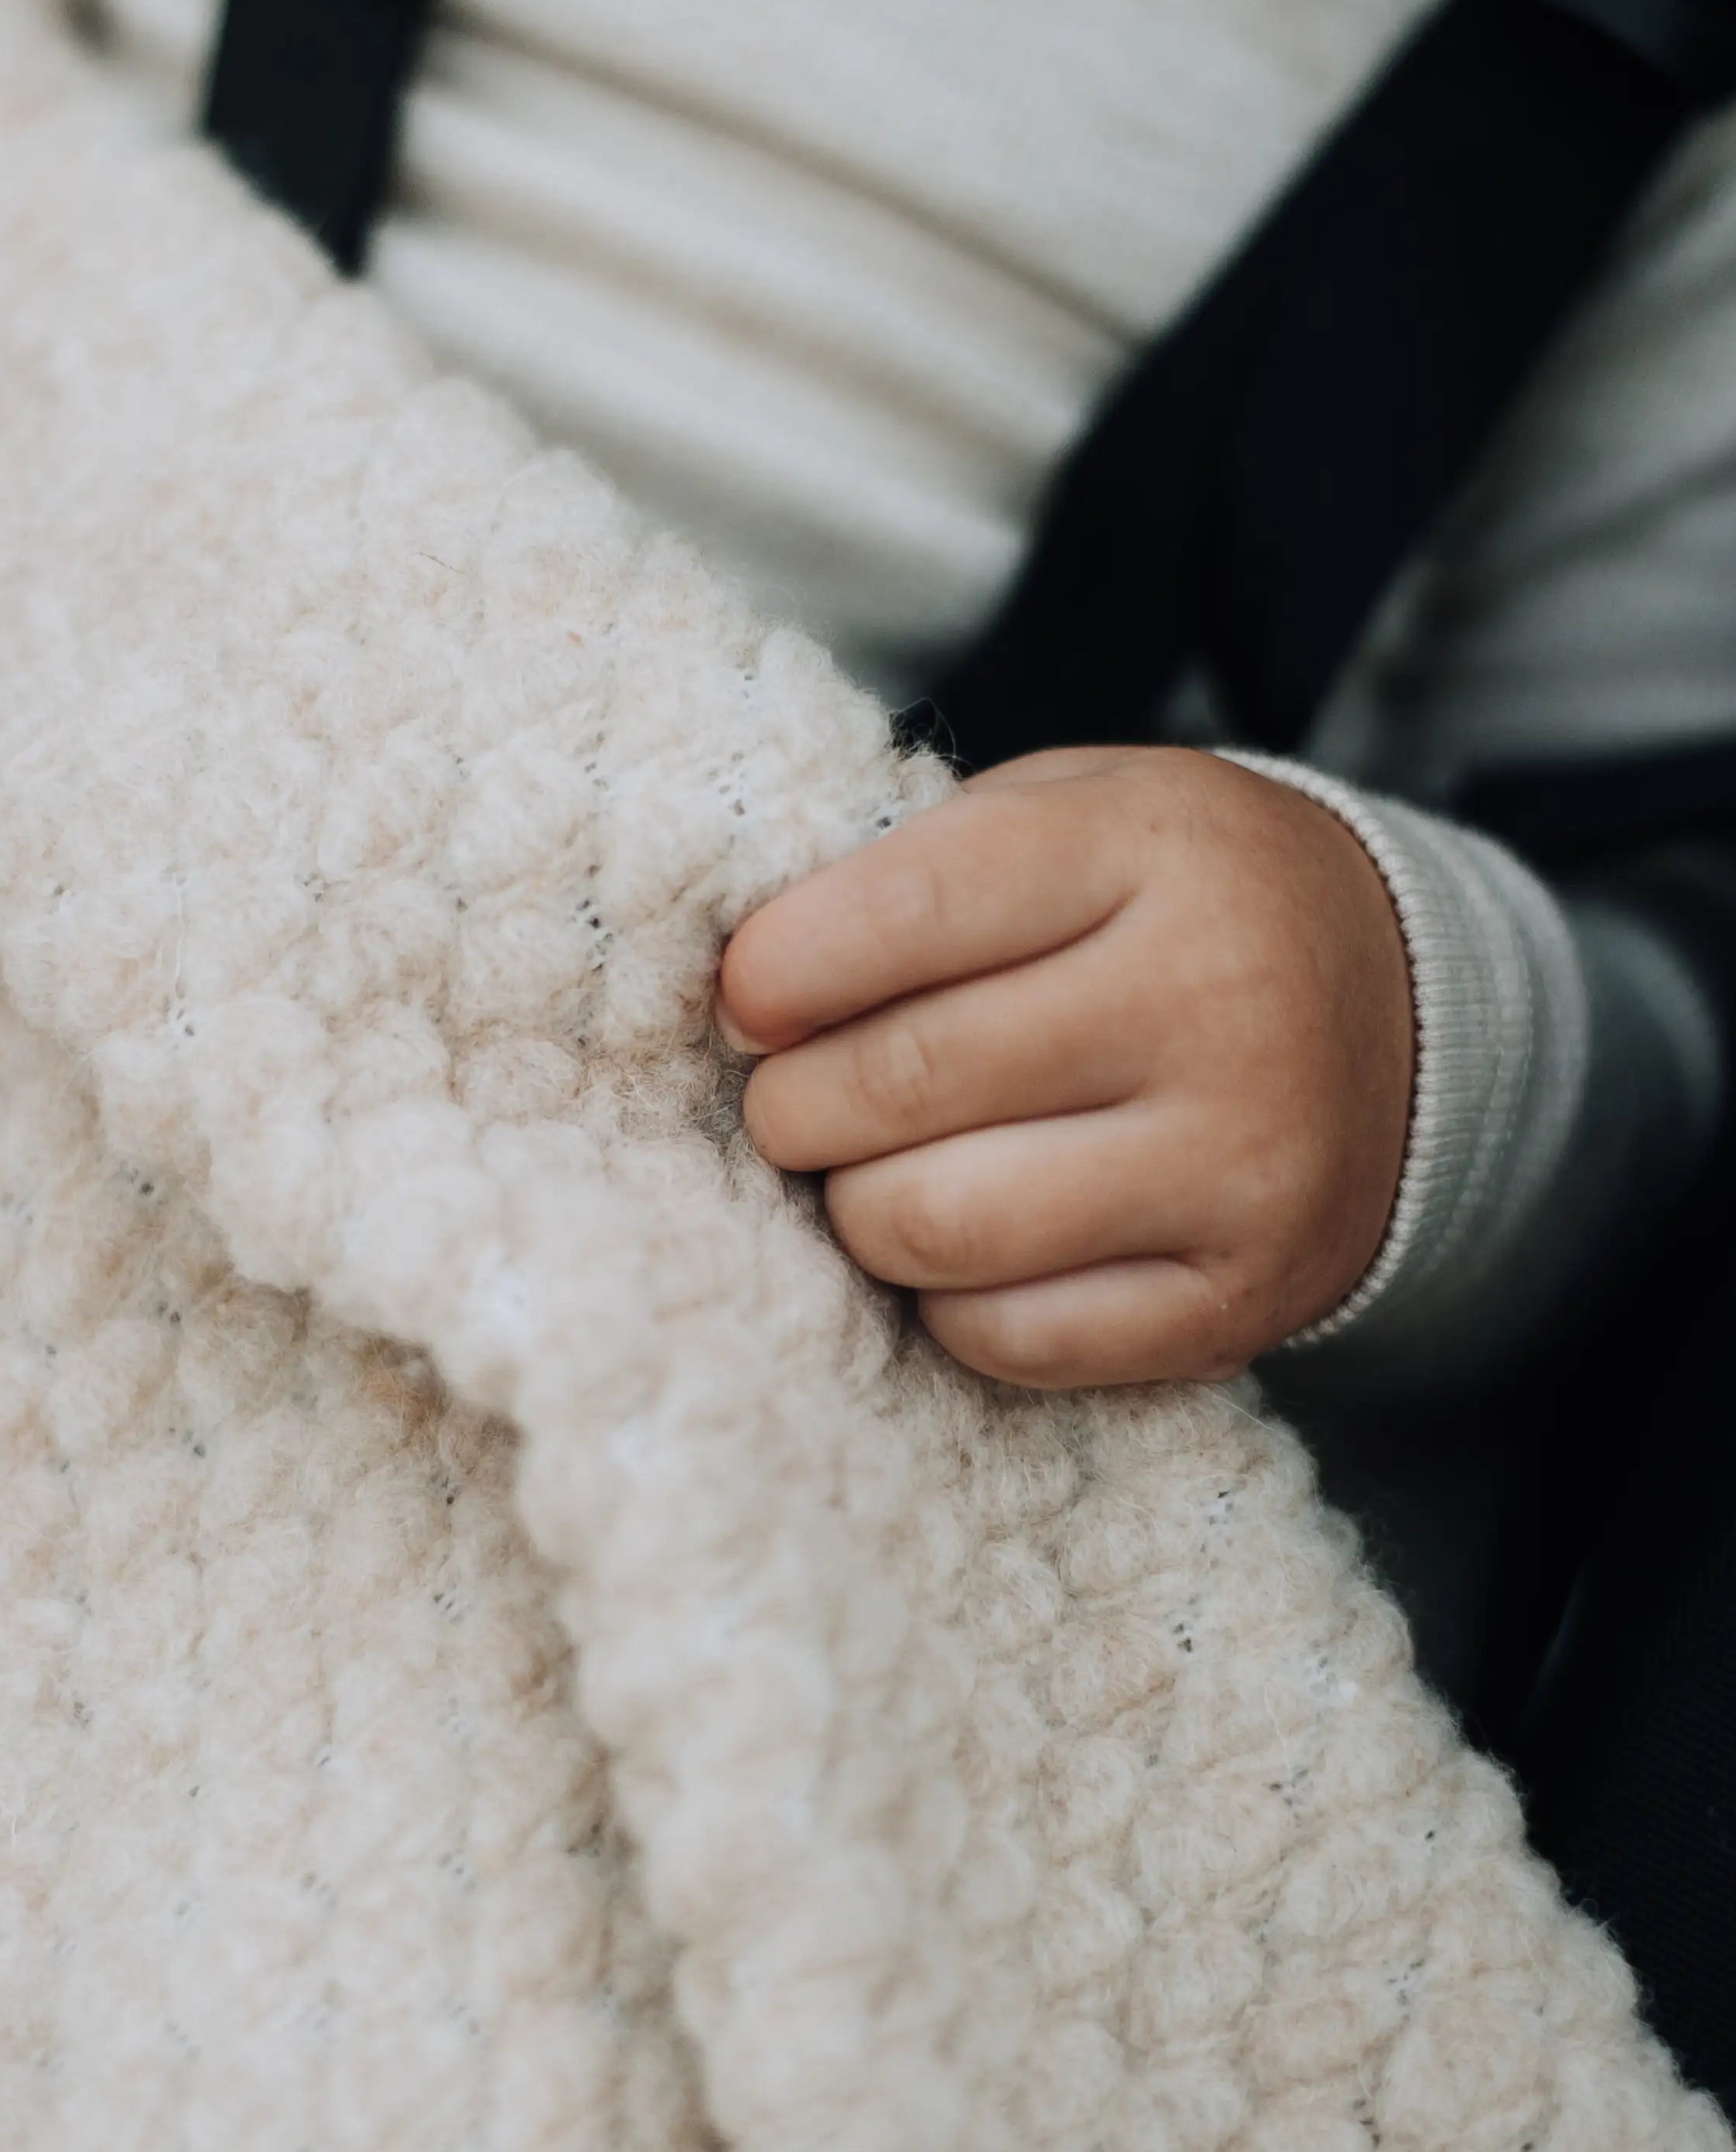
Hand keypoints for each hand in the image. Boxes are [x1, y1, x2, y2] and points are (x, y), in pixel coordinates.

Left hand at [716, 745, 1413, 1388]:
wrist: (1405, 1021)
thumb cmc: (1174, 905)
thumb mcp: (1076, 813)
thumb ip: (919, 868)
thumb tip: (746, 993)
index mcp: (1158, 850)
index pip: (912, 911)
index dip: (783, 969)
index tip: (747, 1001)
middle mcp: (1216, 1004)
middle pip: (906, 1079)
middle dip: (796, 1102)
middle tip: (791, 1099)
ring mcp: (1241, 1164)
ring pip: (941, 1225)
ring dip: (857, 1209)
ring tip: (867, 1171)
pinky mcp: (1242, 1299)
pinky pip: (1013, 1338)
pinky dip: (945, 1302)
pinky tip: (963, 1247)